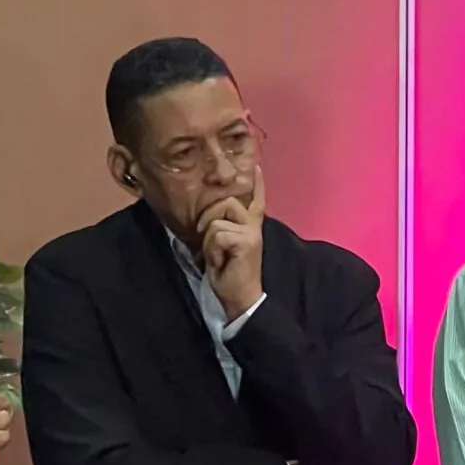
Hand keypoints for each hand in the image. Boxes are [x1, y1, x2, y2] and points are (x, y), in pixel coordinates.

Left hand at [196, 173, 267, 317]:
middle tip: (207, 240)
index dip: (257, 183)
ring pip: (217, 221)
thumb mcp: (225, 245)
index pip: (256, 199)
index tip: (257, 167)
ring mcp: (252, 232)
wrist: (240, 297)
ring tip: (217, 256)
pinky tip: (220, 262)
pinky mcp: (247, 241)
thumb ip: (223, 227)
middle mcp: (254, 225)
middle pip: (225, 203)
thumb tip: (212, 215)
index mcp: (251, 225)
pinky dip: (212, 250)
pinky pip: (218, 234)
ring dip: (209, 241)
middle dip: (208, 219)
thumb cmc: (229, 272)